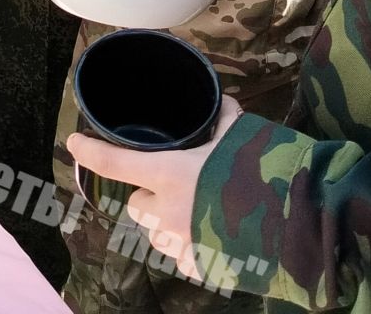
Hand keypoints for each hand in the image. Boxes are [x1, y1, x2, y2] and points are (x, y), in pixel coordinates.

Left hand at [66, 97, 244, 282]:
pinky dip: (189, 246)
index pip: (113, 163)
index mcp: (169, 174)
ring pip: (155, 233)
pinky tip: (212, 235)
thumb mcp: (240, 134)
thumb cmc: (262, 172)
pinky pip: (181, 256)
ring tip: (196, 209)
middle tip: (173, 184)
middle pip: (135, 204)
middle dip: (147, 194)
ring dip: (165, 222)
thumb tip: (219, 102)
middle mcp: (167, 212)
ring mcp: (182, 244)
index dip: (89, 152)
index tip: (74, 143)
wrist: (296, 223)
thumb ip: (222, 118)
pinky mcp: (199, 267)